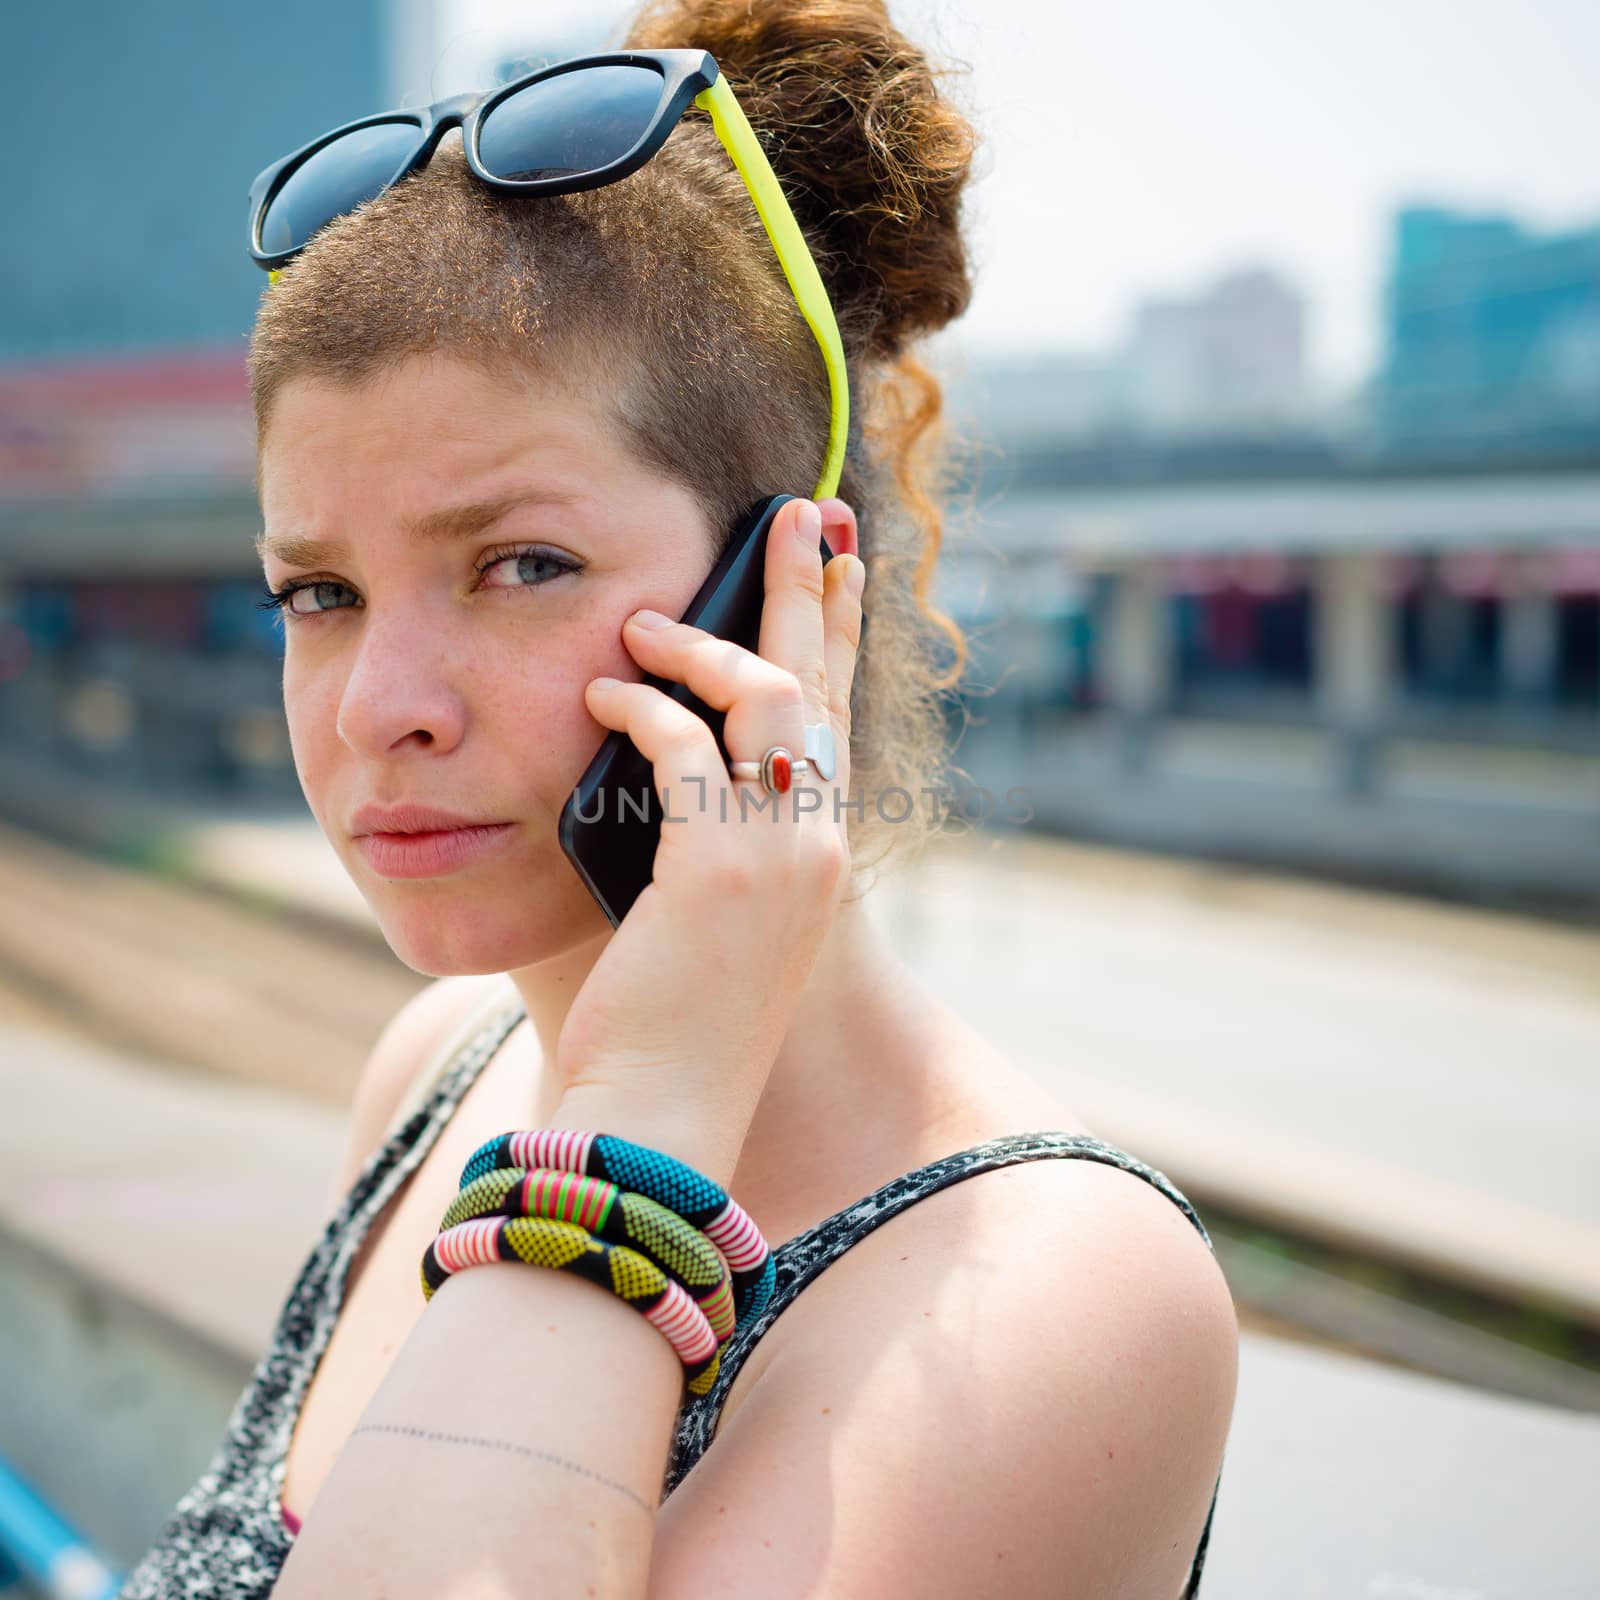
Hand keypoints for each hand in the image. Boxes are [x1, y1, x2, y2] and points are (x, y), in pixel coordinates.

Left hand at [551, 497, 865, 1164]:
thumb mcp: (702, 915)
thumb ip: (698, 835)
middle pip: (820, 685)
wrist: (661, 1113)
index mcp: (816, 853)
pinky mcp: (721, 871)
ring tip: (641, 618)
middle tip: (804, 513)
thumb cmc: (666, 1020)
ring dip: (702, 645)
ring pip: (764, 700)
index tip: (841, 568)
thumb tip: (646, 752)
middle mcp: (816, 845)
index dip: (840, 637)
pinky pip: (684, 750)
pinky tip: (600, 692)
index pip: (837, 720)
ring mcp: (780, 858)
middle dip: (811, 589)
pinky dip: (640, 710)